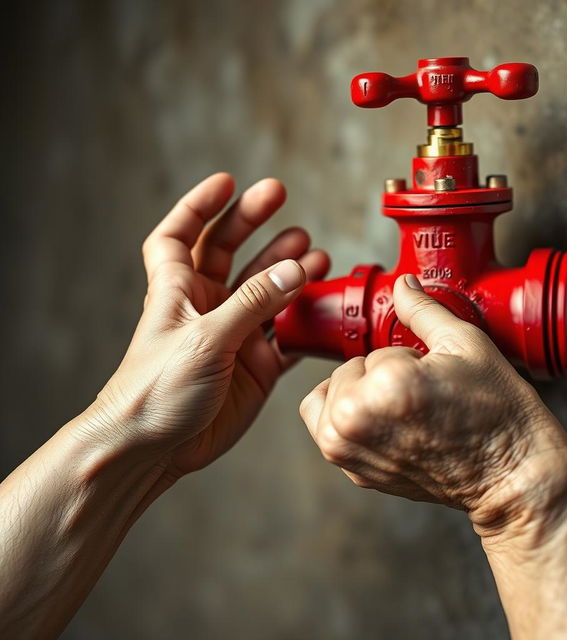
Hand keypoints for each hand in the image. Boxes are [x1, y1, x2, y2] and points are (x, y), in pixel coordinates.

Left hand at [83, 172, 329, 480]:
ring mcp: (234, 335)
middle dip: (253, 222)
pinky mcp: (255, 365)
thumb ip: (253, 303)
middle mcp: (207, 307)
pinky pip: (287, 334)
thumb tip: (294, 270)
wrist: (156, 449)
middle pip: (229, 251)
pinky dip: (306, 321)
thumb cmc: (156, 391)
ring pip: (266, 290)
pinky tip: (323, 305)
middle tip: (279, 196)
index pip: (180, 235)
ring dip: (288, 268)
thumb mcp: (205, 338)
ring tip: (314, 251)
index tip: (226, 183)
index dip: (198, 206)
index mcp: (178, 290)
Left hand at [300, 273, 566, 532]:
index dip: (404, 359)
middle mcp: (354, 424)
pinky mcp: (353, 473)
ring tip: (402, 410)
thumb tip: (402, 285)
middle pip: (347, 373)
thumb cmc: (497, 415)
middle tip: (419, 395)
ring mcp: (349, 453)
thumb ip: (421, 309)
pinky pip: (329, 430)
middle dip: (378, 377)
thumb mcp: (465, 344)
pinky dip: (350, 421)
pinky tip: (389, 427)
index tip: (428, 377)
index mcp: (382, 388)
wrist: (510, 475)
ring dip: (358, 396)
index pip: (373, 352)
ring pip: (330, 398)